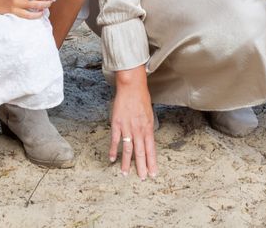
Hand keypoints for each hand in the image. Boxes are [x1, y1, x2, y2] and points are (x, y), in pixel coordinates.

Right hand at [109, 65, 156, 179]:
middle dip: (142, 166)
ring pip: (127, 149)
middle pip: (140, 152)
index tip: (153, 173)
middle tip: (143, 178)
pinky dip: (113, 150)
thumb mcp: (149, 115)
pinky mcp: (117, 124)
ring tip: (126, 174)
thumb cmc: (141, 99)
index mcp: (148, 128)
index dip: (152, 162)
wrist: (131, 87)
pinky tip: (112, 159)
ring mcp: (127, 128)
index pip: (151, 149)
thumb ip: (147, 129)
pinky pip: (115, 140)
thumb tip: (147, 140)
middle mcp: (138, 130)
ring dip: (127, 163)